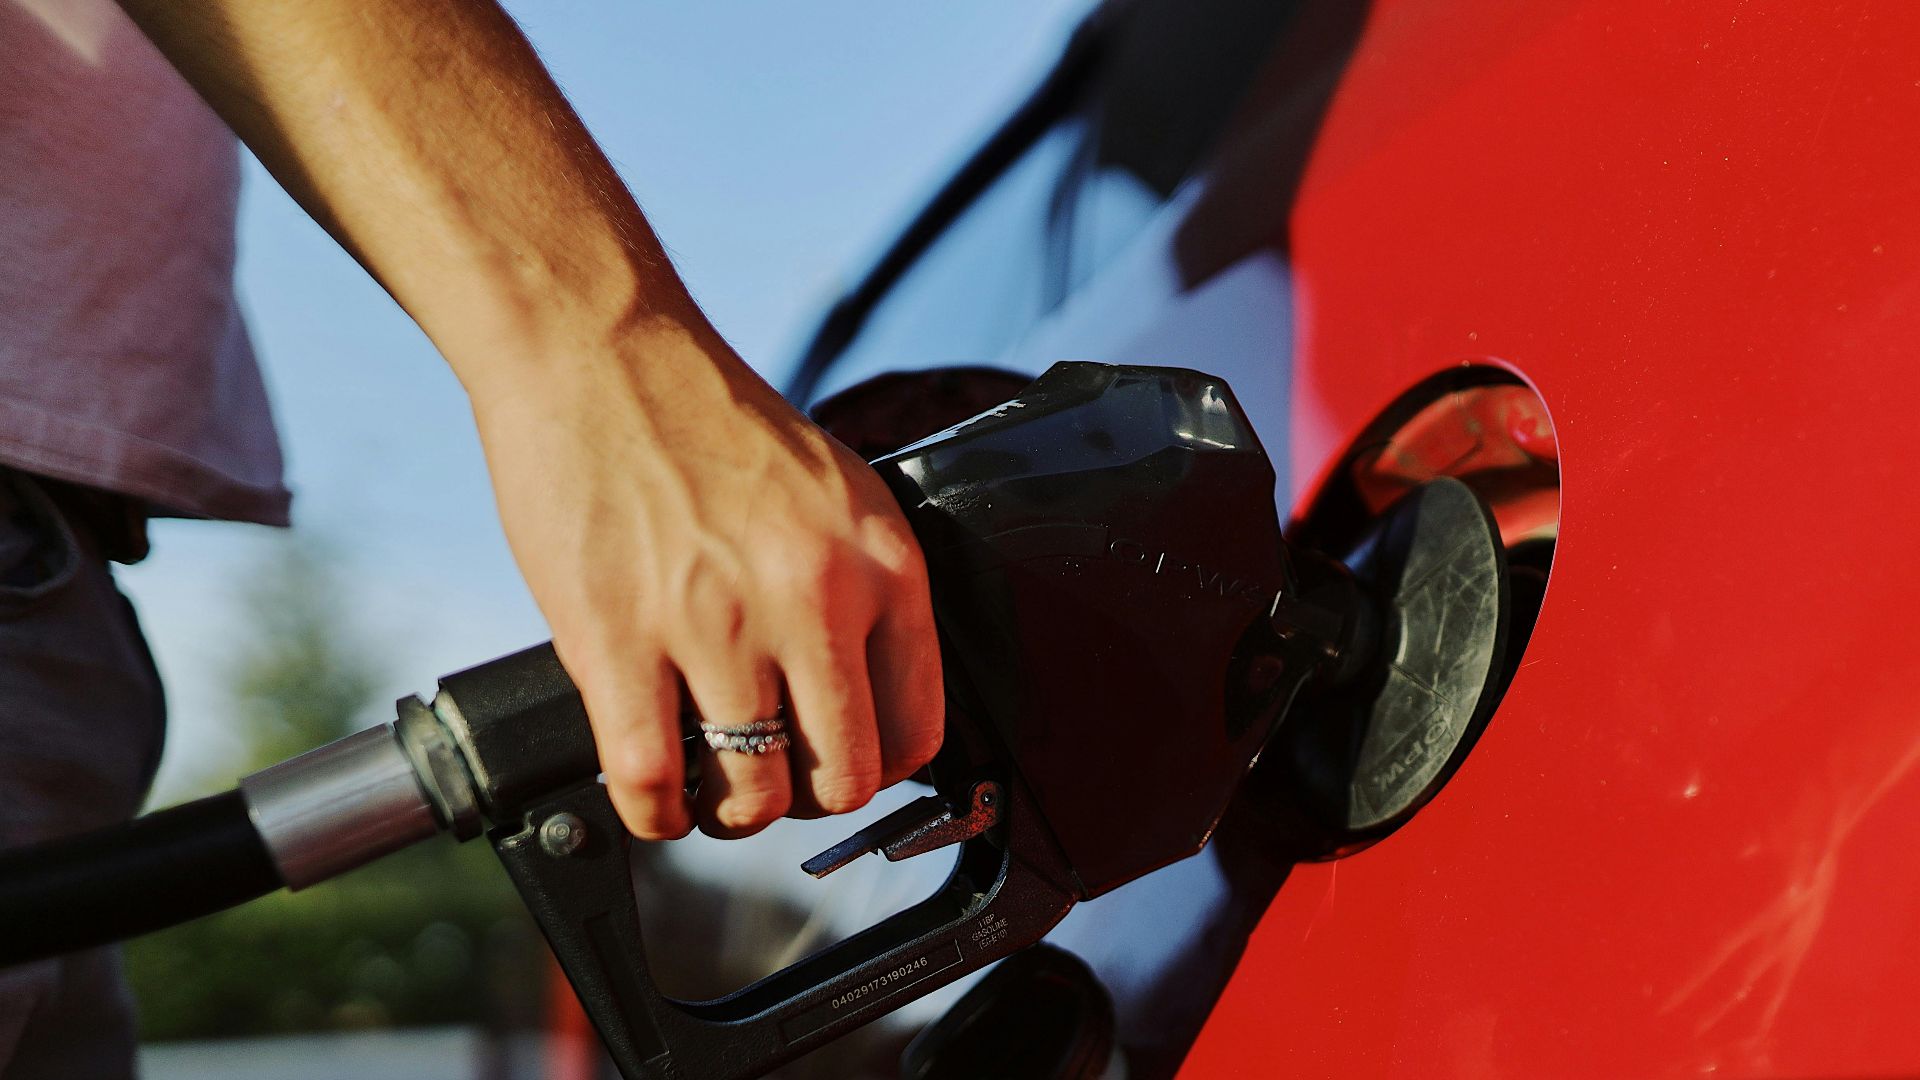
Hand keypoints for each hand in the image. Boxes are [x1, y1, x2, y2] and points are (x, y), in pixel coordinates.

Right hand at [470, 320, 944, 838]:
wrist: (599, 350)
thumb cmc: (707, 420)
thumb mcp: (834, 491)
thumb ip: (859, 588)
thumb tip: (861, 692)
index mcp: (879, 561)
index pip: (918, 730)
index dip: (874, 768)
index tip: (836, 763)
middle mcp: (812, 598)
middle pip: (843, 781)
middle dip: (805, 800)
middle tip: (770, 777)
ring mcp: (715, 624)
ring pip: (752, 797)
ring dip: (727, 812)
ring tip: (705, 781)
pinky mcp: (618, 640)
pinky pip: (652, 785)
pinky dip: (653, 815)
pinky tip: (650, 795)